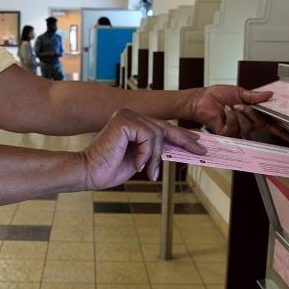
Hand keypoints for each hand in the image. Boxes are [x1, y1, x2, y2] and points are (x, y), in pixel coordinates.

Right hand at [80, 109, 204, 188]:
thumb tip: (176, 150)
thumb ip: (155, 151)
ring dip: (154, 157)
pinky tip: (136, 165)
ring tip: (147, 171)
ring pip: (158, 135)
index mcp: (132, 122)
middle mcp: (129, 115)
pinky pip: (149, 137)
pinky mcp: (124, 121)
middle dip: (183, 140)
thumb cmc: (109, 168)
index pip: (161, 127)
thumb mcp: (141, 159)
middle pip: (164, 127)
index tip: (196, 143)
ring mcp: (126, 115)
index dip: (180, 135)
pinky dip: (146, 154)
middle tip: (199, 149)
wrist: (89, 173)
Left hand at [186, 85, 288, 139]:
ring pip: (247, 125)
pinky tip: (225, 111)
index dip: (280, 130)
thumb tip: (270, 95)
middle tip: (240, 104)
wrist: (202, 99)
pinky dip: (231, 116)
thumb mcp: (240, 93)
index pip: (269, 124)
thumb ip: (255, 97)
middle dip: (251, 112)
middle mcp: (246, 124)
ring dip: (239, 113)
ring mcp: (237, 130)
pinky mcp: (227, 133)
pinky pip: (235, 127)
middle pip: (259, 123)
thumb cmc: (218, 96)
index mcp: (251, 115)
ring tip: (230, 107)